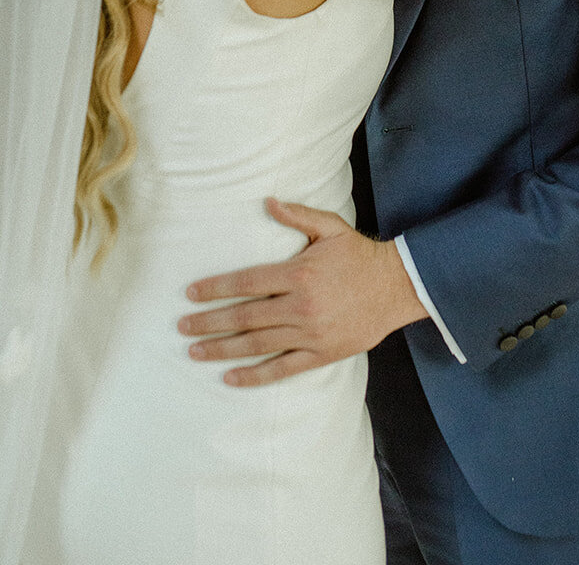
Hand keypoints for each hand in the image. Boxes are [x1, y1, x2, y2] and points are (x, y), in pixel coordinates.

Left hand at [177, 198, 427, 385]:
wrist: (396, 287)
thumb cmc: (359, 255)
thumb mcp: (330, 227)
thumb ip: (297, 215)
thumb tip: (267, 202)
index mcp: (299, 273)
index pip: (247, 282)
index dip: (216, 288)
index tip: (191, 294)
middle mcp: (301, 305)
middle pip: (245, 316)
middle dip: (210, 322)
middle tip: (182, 326)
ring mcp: (310, 333)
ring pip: (257, 345)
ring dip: (223, 349)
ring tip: (195, 351)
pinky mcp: (321, 354)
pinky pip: (282, 369)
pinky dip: (255, 375)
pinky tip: (230, 377)